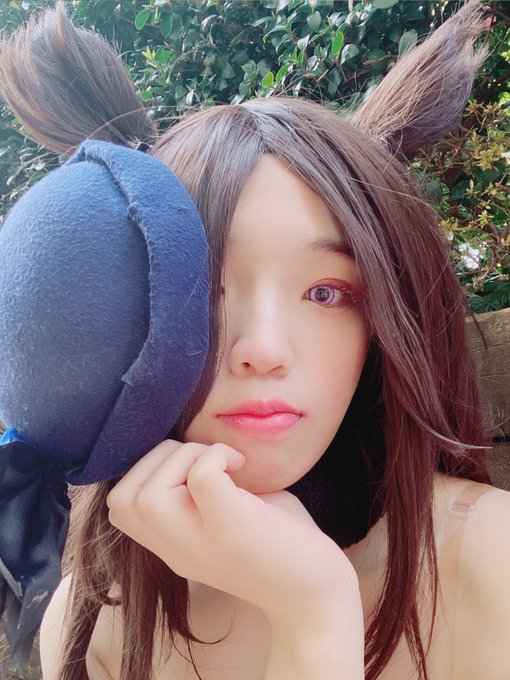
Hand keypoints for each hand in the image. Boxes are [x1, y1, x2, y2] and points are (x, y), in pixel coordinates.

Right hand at [106, 440, 359, 623]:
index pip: (117, 504)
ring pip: (148, 493)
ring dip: (184, 456)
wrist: (317, 594)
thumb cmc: (275, 541)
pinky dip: (217, 455)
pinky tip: (241, 466)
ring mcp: (201, 542)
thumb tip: (181, 434)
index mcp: (169, 544)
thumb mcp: (220, 514)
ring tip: (224, 463)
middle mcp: (175, 548)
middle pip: (122, 498)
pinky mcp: (234, 530)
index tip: (190, 465)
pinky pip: (202, 476)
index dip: (145, 467)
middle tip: (208, 460)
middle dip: (160, 456)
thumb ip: (192, 487)